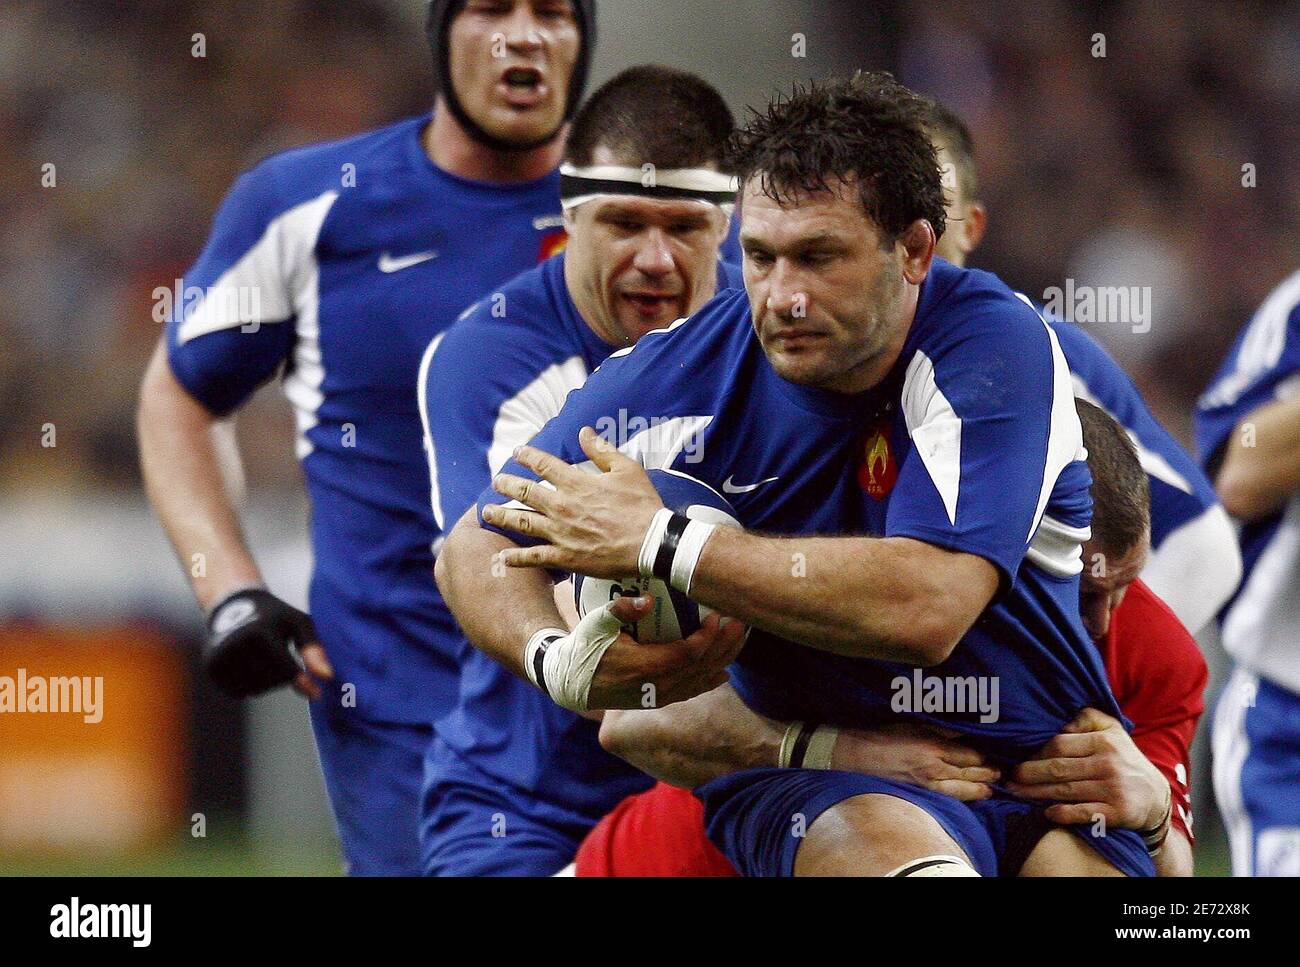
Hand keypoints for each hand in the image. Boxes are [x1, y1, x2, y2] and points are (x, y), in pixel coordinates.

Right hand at [204, 588, 333, 699]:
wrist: (235, 605)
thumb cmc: (275, 616)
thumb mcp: (300, 624)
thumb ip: (314, 649)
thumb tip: (327, 677)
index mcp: (260, 632)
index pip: (286, 670)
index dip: (304, 682)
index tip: (316, 694)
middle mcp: (236, 644)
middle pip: (271, 682)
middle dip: (283, 675)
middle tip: (280, 656)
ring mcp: (220, 656)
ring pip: (255, 690)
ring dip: (266, 682)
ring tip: (265, 658)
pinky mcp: (211, 667)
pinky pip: (238, 693)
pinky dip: (249, 686)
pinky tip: (251, 667)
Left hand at [482, 427, 663, 578]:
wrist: (650, 543)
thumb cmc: (642, 506)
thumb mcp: (627, 469)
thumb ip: (602, 450)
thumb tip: (584, 432)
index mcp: (576, 483)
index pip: (543, 464)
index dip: (527, 457)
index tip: (516, 453)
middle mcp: (562, 506)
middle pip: (525, 492)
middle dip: (507, 485)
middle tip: (496, 482)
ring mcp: (561, 532)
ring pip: (523, 522)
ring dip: (502, 516)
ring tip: (487, 512)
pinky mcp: (565, 556)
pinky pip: (535, 556)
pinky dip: (516, 557)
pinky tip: (502, 557)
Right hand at [584, 595, 746, 709]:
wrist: (571, 683)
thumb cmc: (584, 648)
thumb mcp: (596, 623)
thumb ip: (621, 609)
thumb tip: (648, 599)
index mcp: (646, 666)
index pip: (688, 653)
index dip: (707, 637)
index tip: (717, 616)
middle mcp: (657, 685)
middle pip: (702, 666)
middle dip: (725, 644)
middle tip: (742, 622)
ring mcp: (659, 695)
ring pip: (701, 680)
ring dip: (723, 659)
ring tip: (740, 639)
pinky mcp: (657, 699)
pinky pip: (690, 691)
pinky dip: (709, 681)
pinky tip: (723, 673)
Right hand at [832, 722, 998, 800]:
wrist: (854, 755)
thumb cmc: (881, 735)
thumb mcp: (912, 723)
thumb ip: (940, 729)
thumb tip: (963, 730)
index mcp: (932, 747)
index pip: (970, 754)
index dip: (984, 755)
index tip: (993, 753)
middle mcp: (933, 768)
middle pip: (971, 773)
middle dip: (988, 773)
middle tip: (1000, 772)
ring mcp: (927, 785)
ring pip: (962, 790)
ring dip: (979, 789)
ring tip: (990, 789)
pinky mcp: (919, 794)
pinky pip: (946, 798)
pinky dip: (962, 798)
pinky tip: (970, 798)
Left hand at [1004, 707, 1168, 829]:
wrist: (1155, 797)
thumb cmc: (1124, 759)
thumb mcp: (1112, 730)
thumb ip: (1087, 718)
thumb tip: (1060, 721)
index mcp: (1104, 742)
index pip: (1059, 745)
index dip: (1036, 753)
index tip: (1020, 758)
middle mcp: (1108, 764)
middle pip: (1058, 769)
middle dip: (1028, 774)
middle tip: (1010, 778)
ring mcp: (1113, 790)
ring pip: (1065, 791)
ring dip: (1036, 794)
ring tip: (1016, 793)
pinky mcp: (1118, 813)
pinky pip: (1084, 813)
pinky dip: (1063, 814)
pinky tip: (1047, 813)